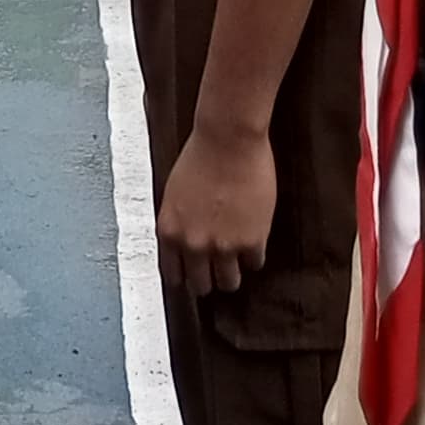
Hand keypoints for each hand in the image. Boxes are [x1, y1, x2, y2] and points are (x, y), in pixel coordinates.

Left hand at [155, 122, 275, 297]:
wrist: (228, 139)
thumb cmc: (201, 156)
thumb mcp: (175, 194)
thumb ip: (179, 224)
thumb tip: (184, 245)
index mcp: (169, 232)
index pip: (173, 275)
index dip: (185, 276)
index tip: (192, 275)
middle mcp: (193, 244)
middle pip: (201, 286)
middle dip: (209, 279)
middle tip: (218, 271)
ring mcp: (223, 246)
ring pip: (229, 283)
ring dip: (233, 273)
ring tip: (237, 263)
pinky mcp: (251, 241)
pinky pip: (255, 264)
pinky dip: (255, 255)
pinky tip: (254, 243)